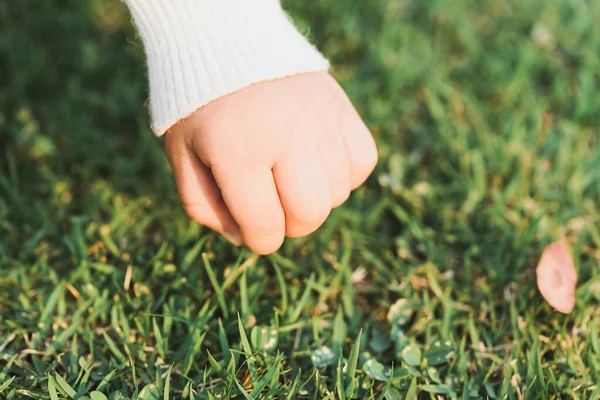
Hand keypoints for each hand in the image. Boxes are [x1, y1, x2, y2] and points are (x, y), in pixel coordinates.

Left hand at [163, 72, 376, 253]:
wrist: (225, 43)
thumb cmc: (199, 106)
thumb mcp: (182, 157)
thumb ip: (203, 207)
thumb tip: (244, 236)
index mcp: (238, 151)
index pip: (265, 228)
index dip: (259, 240)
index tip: (252, 227)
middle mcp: (285, 135)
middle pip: (310, 215)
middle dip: (291, 225)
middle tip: (274, 207)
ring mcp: (319, 119)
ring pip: (338, 192)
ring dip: (317, 198)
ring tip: (292, 177)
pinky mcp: (341, 107)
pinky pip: (362, 161)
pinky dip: (345, 173)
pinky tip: (319, 163)